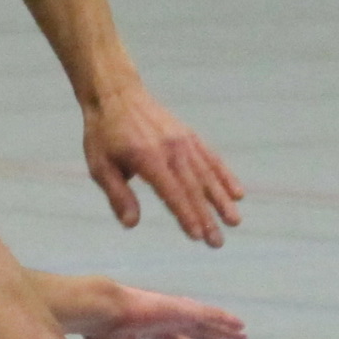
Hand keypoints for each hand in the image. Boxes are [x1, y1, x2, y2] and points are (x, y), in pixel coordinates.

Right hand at [78, 285, 243, 338]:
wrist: (103, 310)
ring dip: (224, 330)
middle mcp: (163, 319)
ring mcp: (174, 313)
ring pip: (206, 323)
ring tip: (243, 337)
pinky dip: (226, 320)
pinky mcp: (183, 310)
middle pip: (193, 331)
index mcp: (146, 329)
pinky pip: (210, 315)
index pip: (170, 338)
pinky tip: (241, 326)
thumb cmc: (101, 330)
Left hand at [82, 84, 242, 246]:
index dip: (185, 215)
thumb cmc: (104, 135)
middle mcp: (171, 149)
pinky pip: (212, 158)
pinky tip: (238, 194)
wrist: (117, 95)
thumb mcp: (100, 166)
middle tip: (217, 243)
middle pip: (193, 188)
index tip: (197, 236)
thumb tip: (132, 225)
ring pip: (207, 175)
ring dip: (221, 200)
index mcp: (147, 158)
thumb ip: (118, 196)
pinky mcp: (190, 136)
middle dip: (207, 217)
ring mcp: (183, 141)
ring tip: (234, 221)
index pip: (171, 192)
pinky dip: (225, 176)